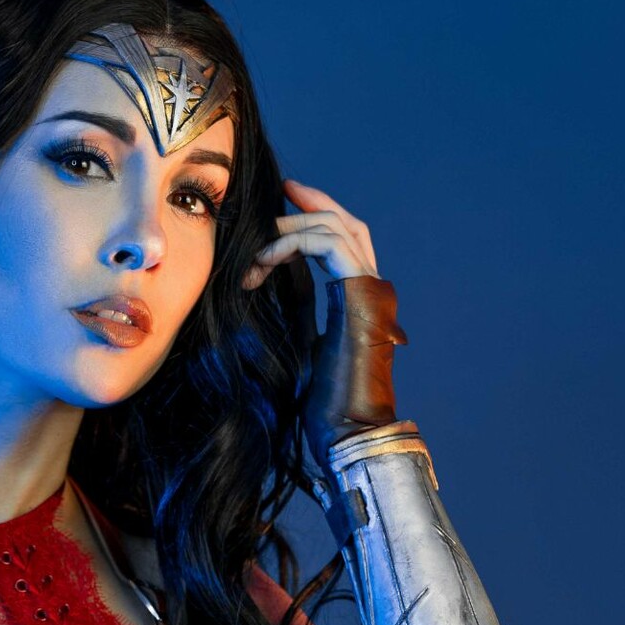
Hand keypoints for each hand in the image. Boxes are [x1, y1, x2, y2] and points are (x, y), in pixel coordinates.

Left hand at [243, 179, 406, 472]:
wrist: (345, 432)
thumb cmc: (322, 408)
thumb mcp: (298, 350)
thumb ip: (291, 316)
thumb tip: (256, 299)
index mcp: (358, 301)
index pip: (343, 241)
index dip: (314, 218)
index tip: (280, 207)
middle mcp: (371, 289)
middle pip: (346, 223)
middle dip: (309, 205)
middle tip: (278, 192)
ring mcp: (370, 290)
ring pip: (336, 227)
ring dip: (288, 231)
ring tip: (253, 254)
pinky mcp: (361, 293)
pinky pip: (329, 243)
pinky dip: (292, 244)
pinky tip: (262, 264)